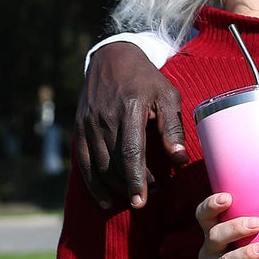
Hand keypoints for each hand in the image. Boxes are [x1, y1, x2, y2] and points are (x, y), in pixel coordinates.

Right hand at [75, 42, 187, 209]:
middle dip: (128, 186)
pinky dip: (92, 183)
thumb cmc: (147, 80)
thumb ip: (173, 128)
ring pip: (97, 165)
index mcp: (130, 109)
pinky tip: (104, 198)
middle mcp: (104, 118)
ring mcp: (88, 123)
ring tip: (130, 198)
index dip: (136, 179)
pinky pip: (83, 162)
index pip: (130, 151)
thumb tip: (179, 160)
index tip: (143, 200)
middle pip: (113, 163)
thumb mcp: (167, 96)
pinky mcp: (79, 128)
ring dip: (113, 187)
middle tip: (145, 199)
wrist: (112, 58)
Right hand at [185, 193, 258, 258]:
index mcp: (212, 237)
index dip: (211, 205)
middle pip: (215, 236)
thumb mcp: (232, 246)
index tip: (227, 197)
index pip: (204, 217)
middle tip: (257, 223)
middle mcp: (209, 253)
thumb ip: (251, 232)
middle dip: (236, 227)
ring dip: (247, 253)